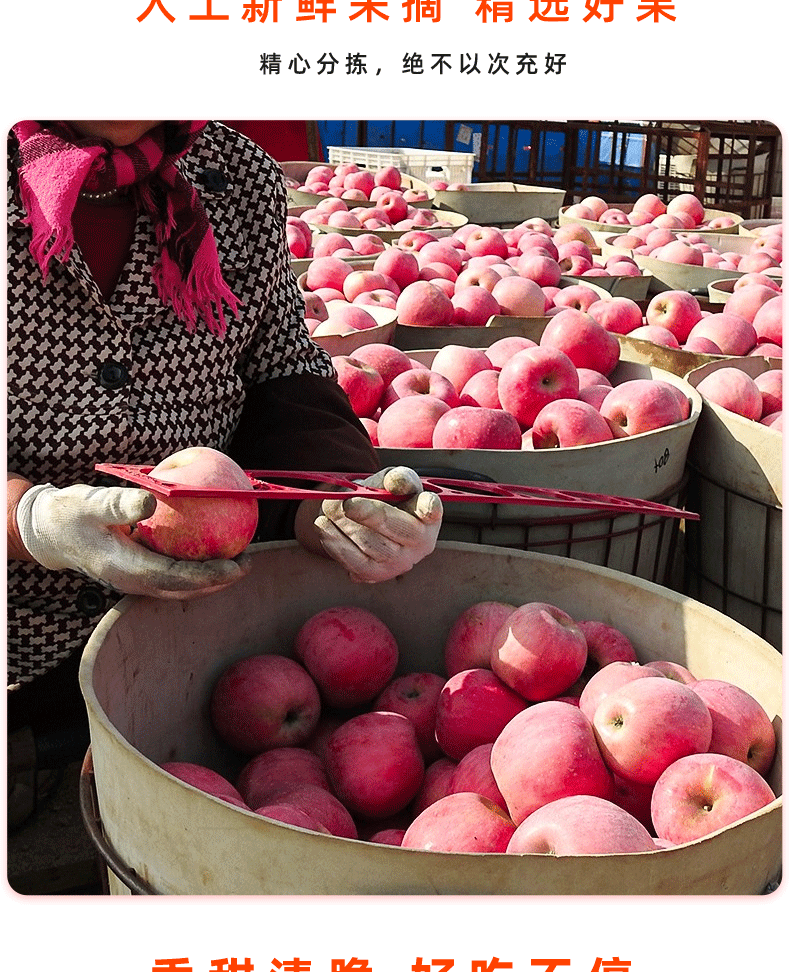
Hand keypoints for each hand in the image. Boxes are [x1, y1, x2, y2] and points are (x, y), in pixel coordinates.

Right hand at [15, 483, 249, 598]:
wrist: (49, 532)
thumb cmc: (70, 514)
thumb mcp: (89, 503)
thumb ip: (119, 504)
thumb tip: (150, 500)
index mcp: (124, 569)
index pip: (174, 577)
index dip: (207, 575)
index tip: (233, 565)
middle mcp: (133, 581)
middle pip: (184, 589)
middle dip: (218, 581)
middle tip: (247, 563)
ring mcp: (136, 581)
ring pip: (182, 586)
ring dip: (211, 578)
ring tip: (240, 560)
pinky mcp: (138, 573)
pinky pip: (174, 574)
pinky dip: (197, 566)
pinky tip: (214, 547)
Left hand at [314, 466, 442, 583]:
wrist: (368, 524)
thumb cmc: (387, 498)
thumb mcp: (392, 481)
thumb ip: (397, 478)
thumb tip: (395, 482)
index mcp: (429, 515)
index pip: (432, 510)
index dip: (430, 507)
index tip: (426, 504)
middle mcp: (420, 543)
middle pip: (397, 528)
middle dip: (371, 514)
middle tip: (348, 503)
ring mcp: (399, 562)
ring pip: (370, 544)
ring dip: (345, 524)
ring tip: (328, 508)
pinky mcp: (376, 575)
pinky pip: (353, 561)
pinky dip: (335, 542)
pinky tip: (323, 526)